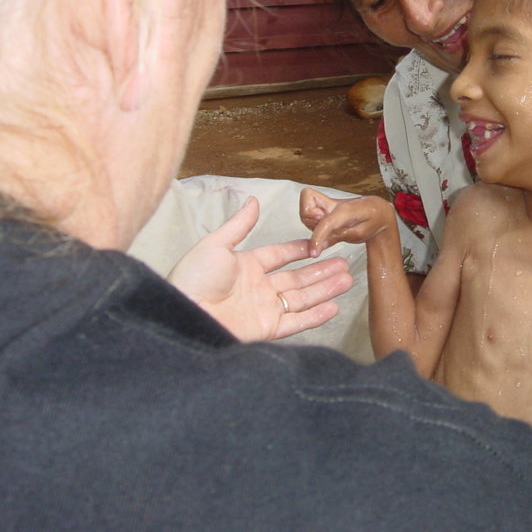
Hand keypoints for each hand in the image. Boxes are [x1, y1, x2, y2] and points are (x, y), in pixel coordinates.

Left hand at [168, 197, 351, 341]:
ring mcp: (263, 310)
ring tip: (347, 280)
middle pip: (296, 278)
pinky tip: (334, 307)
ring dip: (325, 289)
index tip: (318, 244)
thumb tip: (253, 201)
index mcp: (245, 267)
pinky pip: (296, 322)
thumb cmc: (193, 279)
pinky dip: (316, 316)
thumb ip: (239, 225)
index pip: (278, 256)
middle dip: (321, 271)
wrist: (184, 315)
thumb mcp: (215, 245)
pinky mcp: (266, 330)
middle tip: (344, 263)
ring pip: (302, 298)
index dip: (298, 250)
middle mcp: (257, 289)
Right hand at [299, 188, 394, 257]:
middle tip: (326, 233)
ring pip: (305, 210)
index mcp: (346, 210)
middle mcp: (334, 204)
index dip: (317, 237)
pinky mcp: (325, 207)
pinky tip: (325, 228)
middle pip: (306, 209)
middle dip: (311, 224)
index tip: (314, 252)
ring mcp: (328, 204)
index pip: (325, 222)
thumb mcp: (362, 233)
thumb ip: (339, 237)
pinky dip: (311, 221)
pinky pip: (308, 211)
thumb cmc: (373, 220)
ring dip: (311, 223)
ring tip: (328, 230)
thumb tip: (320, 245)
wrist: (378, 210)